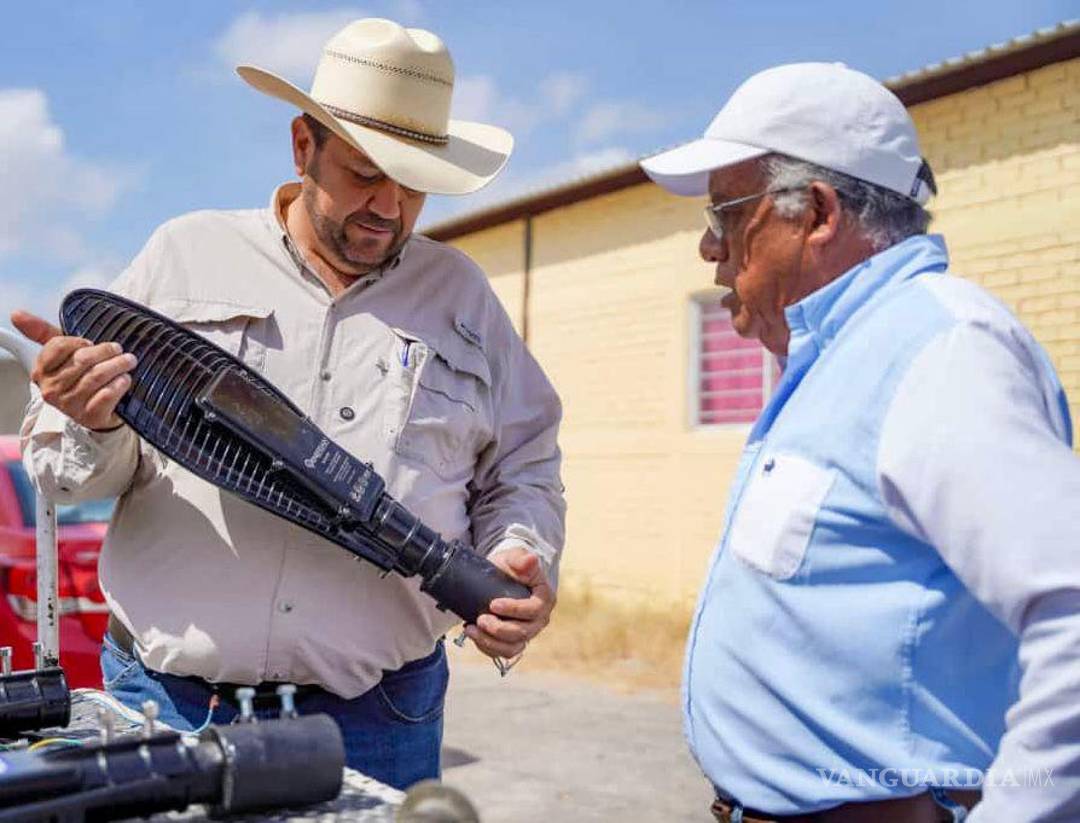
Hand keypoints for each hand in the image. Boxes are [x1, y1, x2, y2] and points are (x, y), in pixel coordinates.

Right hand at [11, 310, 136, 431]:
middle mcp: (52, 390)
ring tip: (128, 361)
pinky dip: (119, 384)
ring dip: (116, 365)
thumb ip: (43, 333)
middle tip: (118, 349)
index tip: (89, 343)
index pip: (58, 346)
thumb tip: (17, 314)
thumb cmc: (80, 378)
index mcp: (42, 371)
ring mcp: (70, 405)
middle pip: (82, 360)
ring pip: (96, 376)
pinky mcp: (90, 416)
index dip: (78, 342)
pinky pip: (107, 394)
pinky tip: (124, 379)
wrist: (98, 411)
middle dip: (105, 351)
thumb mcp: (63, 353)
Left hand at [465, 548, 554, 659]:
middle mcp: (539, 620)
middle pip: (523, 633)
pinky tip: (474, 636)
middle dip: (499, 629)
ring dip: (490, 642)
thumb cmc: (512, 567)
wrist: (502, 577)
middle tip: (480, 619)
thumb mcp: (515, 558)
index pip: (534, 610)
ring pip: (512, 647)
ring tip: (472, 630)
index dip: (514, 609)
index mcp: (545, 599)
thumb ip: (521, 558)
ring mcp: (527, 633)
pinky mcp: (513, 641)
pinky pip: (503, 652)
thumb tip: (530, 559)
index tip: (493, 604)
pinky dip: (487, 647)